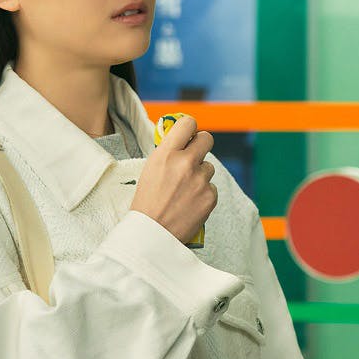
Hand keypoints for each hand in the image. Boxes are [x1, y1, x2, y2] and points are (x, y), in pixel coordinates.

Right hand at [131, 115, 217, 243]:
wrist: (150, 234)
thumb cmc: (146, 202)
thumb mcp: (150, 169)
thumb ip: (167, 153)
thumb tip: (183, 139)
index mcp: (166, 154)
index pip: (188, 123)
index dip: (190, 127)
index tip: (188, 134)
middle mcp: (185, 163)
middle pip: (207, 139)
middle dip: (201, 145)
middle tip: (194, 156)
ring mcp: (200, 180)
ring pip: (209, 167)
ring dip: (200, 175)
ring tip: (184, 191)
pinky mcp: (210, 197)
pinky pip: (211, 187)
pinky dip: (203, 194)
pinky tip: (189, 204)